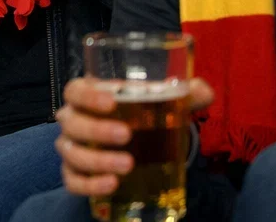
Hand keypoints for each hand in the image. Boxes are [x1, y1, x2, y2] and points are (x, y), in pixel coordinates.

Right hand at [56, 76, 213, 197]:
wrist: (132, 144)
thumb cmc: (139, 116)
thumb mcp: (159, 102)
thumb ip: (183, 95)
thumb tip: (204, 91)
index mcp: (86, 96)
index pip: (75, 90)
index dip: (87, 96)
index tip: (112, 102)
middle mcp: (73, 120)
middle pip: (72, 122)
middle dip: (97, 129)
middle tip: (126, 135)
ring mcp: (71, 148)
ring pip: (72, 153)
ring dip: (97, 160)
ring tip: (128, 165)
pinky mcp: (74, 174)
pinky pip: (73, 181)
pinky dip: (89, 184)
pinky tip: (112, 184)